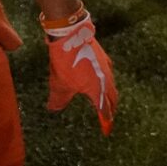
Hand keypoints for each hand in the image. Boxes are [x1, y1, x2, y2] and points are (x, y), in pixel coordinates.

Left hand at [45, 12, 116, 135]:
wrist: (72, 34)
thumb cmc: (67, 62)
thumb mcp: (59, 85)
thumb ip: (58, 101)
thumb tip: (54, 109)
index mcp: (98, 90)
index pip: (105, 110)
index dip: (106, 121)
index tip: (106, 131)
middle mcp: (106, 79)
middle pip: (112, 98)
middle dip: (110, 109)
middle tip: (108, 117)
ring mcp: (106, 66)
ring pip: (111, 85)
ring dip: (109, 95)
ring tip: (105, 100)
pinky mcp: (102, 57)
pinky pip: (107, 73)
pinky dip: (106, 81)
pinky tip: (100, 79)